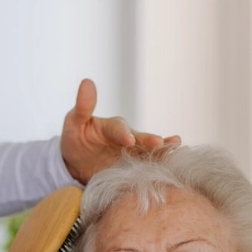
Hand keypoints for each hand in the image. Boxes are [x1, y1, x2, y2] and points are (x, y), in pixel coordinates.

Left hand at [60, 79, 180, 183]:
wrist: (77, 163)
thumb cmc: (76, 139)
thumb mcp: (74, 123)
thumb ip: (83, 107)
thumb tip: (86, 82)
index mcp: (113, 127)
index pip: (119, 129)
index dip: (124, 134)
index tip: (128, 140)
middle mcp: (128, 139)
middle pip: (141, 140)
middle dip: (150, 142)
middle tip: (160, 143)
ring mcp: (133, 155)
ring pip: (150, 153)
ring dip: (163, 152)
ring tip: (177, 149)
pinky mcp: (135, 170)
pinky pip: (148, 169)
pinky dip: (160, 167)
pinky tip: (174, 166)